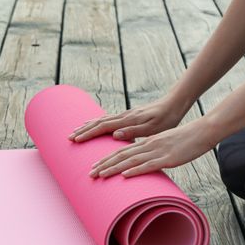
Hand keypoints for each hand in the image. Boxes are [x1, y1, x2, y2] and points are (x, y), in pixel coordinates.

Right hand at [68, 95, 189, 141]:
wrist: (174, 104)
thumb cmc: (167, 118)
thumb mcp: (153, 128)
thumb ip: (134, 131)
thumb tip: (115, 134)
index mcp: (127, 120)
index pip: (102, 127)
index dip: (88, 134)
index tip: (75, 140)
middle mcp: (123, 116)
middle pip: (98, 122)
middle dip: (83, 130)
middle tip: (69, 138)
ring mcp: (125, 115)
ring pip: (101, 120)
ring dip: (88, 126)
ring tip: (76, 131)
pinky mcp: (128, 115)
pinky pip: (108, 119)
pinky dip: (97, 122)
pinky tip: (95, 124)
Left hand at [87, 117, 217, 177]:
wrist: (202, 132)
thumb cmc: (184, 140)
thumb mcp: (164, 145)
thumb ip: (151, 152)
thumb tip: (142, 163)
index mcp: (146, 142)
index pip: (121, 151)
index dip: (106, 159)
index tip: (94, 167)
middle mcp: (148, 146)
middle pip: (121, 155)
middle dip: (104, 165)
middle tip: (90, 174)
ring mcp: (157, 151)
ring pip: (131, 160)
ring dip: (114, 168)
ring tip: (100, 175)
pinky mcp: (168, 158)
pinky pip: (149, 165)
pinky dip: (135, 170)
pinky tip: (125, 175)